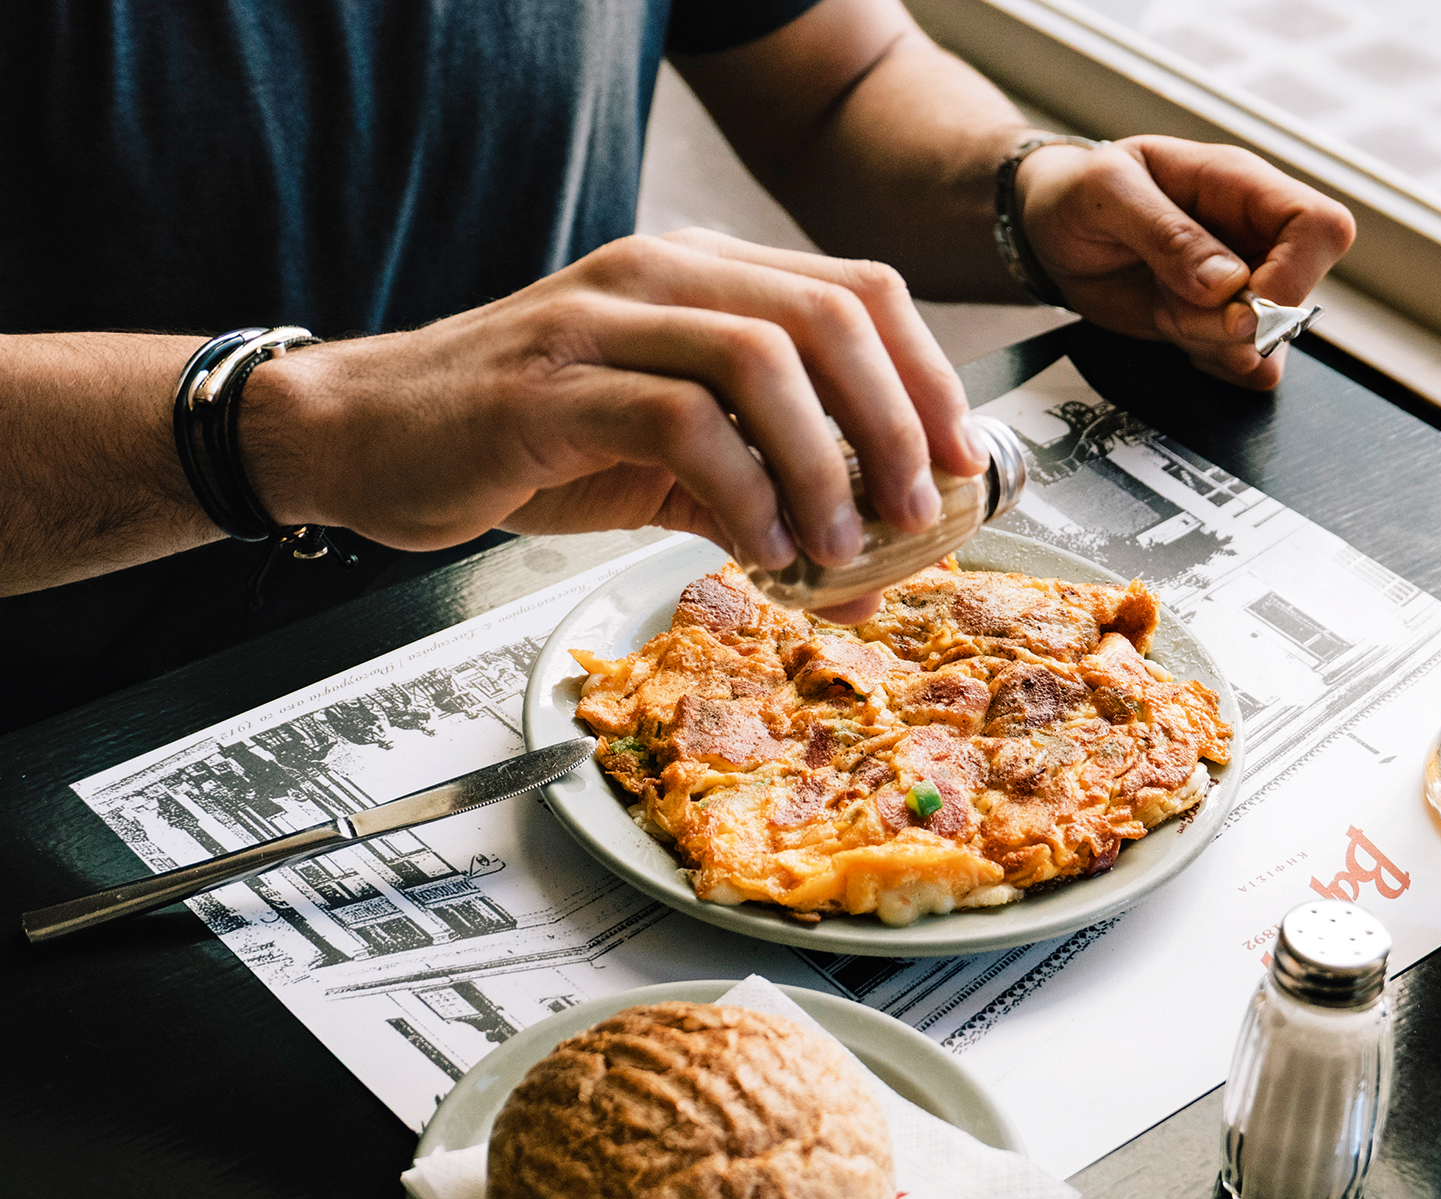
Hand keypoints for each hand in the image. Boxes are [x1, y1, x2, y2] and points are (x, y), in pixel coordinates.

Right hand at [241, 229, 983, 621]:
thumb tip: (871, 570)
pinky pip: (683, 423)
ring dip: (829, 461)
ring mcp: (604, 319)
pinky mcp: (552, 385)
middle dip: (899, 420)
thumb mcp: (669, 466)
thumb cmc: (525, 443)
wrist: (367, 437)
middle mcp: (662, 275)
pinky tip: (757, 547)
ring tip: (844, 542)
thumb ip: (769, 497)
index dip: (927, 376)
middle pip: (831, 315)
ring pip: (766, 358)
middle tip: (921, 509)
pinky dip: (745, 492)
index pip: (858, 293)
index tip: (963, 461)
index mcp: (703, 275)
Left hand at [1015, 136, 1355, 387]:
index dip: (1294, 275)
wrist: (1051, 232)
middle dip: (1236, 324)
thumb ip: (1167, 234)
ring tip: (1164, 308)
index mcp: (1241, 185)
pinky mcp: (1225, 326)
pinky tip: (1172, 329)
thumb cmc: (1079, 194)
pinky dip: (1212, 364)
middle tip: (1173, 304)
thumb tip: (1227, 285)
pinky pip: (1251, 368)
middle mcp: (1256, 235)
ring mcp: (1246, 285)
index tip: (1237, 301)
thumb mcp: (1108, 194)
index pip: (1320, 227)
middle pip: (1302, 295)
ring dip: (1215, 346)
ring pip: (1276, 343)